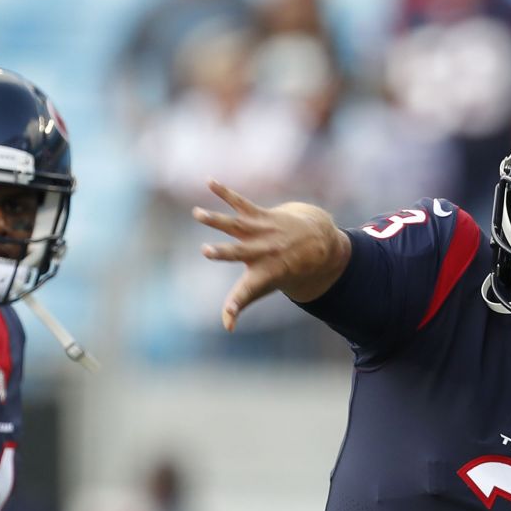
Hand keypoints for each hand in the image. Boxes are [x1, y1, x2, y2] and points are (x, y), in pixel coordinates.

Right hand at [194, 181, 345, 328]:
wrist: (314, 244)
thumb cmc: (281, 270)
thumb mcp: (262, 288)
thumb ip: (240, 303)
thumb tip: (227, 328)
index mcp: (262, 274)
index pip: (246, 292)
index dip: (235, 304)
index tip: (228, 314)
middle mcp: (261, 252)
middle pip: (238, 253)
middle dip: (223, 253)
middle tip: (206, 251)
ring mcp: (260, 232)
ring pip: (234, 225)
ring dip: (216, 220)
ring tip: (197, 213)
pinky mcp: (259, 214)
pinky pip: (239, 202)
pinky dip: (224, 192)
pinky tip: (208, 182)